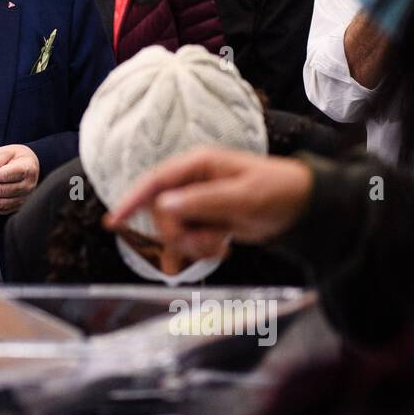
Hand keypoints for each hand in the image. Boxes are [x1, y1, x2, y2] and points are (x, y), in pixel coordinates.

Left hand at [0, 144, 38, 214]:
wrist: (31, 166)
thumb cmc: (17, 157)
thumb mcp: (7, 152)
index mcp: (26, 169)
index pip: (5, 175)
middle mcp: (27, 185)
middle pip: (2, 191)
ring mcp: (24, 198)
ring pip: (1, 203)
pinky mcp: (18, 206)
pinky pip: (1, 210)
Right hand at [101, 146, 311, 259]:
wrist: (300, 208)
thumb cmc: (277, 191)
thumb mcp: (243, 196)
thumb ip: (203, 201)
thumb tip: (164, 205)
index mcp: (198, 165)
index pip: (155, 181)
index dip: (131, 200)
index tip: (113, 221)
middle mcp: (192, 182)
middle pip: (162, 214)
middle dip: (181, 235)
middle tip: (210, 243)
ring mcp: (197, 202)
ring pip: (173, 230)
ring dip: (193, 245)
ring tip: (221, 245)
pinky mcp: (204, 220)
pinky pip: (187, 240)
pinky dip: (201, 249)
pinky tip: (222, 246)